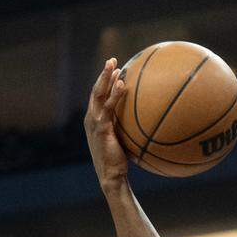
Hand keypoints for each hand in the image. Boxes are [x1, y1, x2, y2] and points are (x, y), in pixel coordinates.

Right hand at [85, 57, 129, 191]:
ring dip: (106, 78)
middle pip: (96, 90)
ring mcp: (94, 123)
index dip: (105, 81)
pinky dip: (114, 94)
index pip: (98, 96)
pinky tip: (123, 85)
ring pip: (98, 94)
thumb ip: (127, 129)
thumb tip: (145, 122)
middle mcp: (91, 118)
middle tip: (112, 59)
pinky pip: (108, 107)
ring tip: (115, 65)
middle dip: (103, 73)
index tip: (115, 69)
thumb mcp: (123, 141)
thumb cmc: (120, 163)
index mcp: (94, 120)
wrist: (112, 177)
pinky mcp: (101, 128)